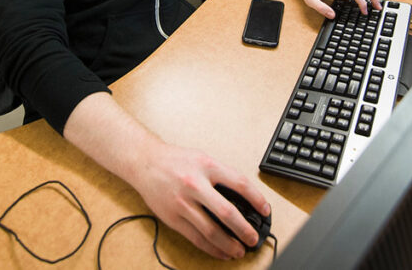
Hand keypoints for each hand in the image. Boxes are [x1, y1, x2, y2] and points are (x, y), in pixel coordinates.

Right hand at [130, 142, 269, 259]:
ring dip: (228, 244)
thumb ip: (221, 176)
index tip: (266, 210)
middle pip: (227, 212)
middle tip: (254, 238)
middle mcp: (196, 184)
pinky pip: (195, 238)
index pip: (240, 183)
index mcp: (207, 166)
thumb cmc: (175, 160)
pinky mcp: (173, 217)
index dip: (256, 199)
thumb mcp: (202, 159)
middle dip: (244, 229)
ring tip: (239, 251)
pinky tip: (220, 252)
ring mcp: (183, 203)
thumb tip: (243, 199)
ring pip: (211, 230)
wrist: (145, 163)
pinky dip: (211, 248)